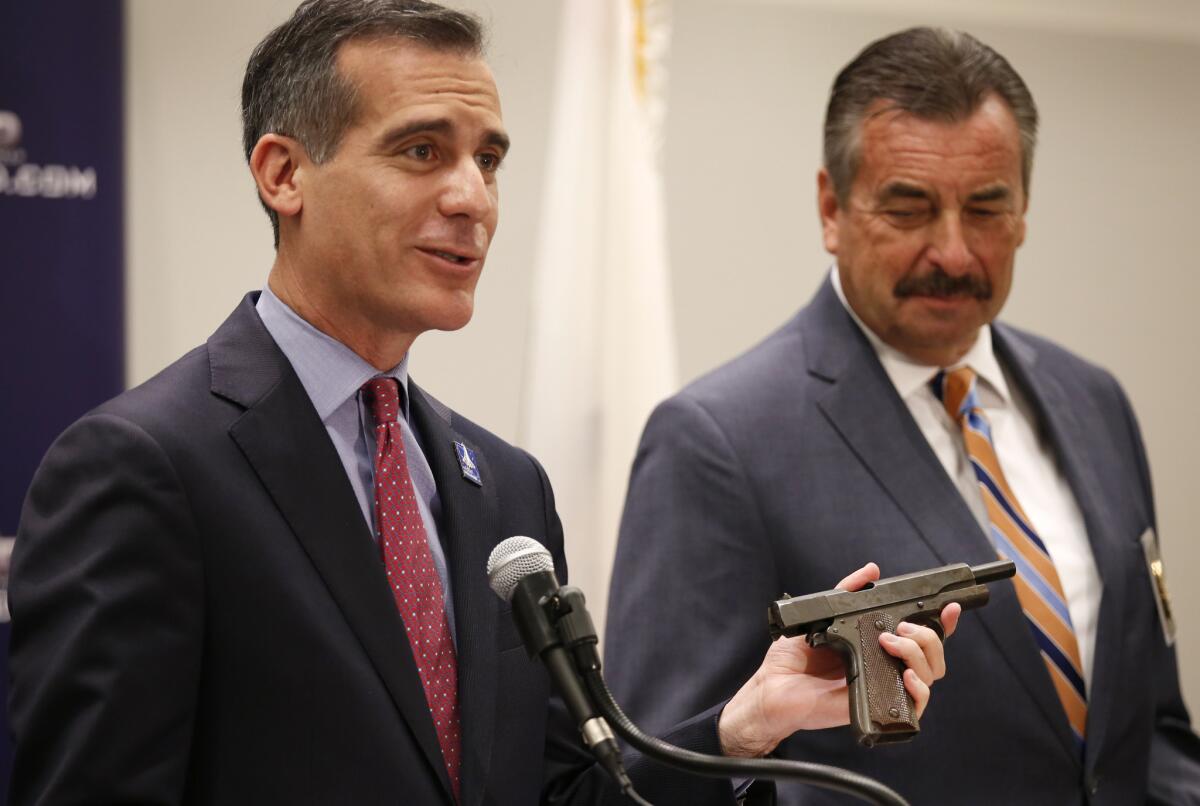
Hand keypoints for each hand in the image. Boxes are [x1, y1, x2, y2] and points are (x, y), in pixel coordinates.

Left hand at [717, 562, 960, 757]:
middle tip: (900, 630)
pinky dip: (919, 688)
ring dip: (920, 654)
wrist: (773, 689)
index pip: (920, 637)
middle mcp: (887, 667)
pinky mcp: (879, 707)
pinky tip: (905, 675)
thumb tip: (872, 570)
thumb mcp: (820, 617)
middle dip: (927, 635)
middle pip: (934, 654)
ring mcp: (885, 687)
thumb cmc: (792, 659)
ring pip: (931, 675)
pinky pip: (916, 704)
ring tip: (892, 644)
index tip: (949, 606)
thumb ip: (846, 593)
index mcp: (877, 647)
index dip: (941, 623)